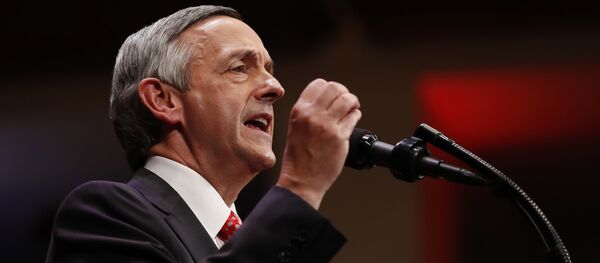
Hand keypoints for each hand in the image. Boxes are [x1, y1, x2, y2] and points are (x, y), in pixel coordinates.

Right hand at [277, 78, 360, 208]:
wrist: (301, 180)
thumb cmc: (298, 158)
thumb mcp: (296, 127)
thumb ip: (309, 112)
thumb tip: (328, 100)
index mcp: (299, 111)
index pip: (318, 84)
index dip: (329, 89)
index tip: (334, 97)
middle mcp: (312, 115)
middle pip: (335, 88)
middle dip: (343, 92)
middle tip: (346, 102)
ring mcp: (326, 125)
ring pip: (347, 99)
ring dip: (353, 102)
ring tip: (352, 110)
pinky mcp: (339, 137)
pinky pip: (354, 116)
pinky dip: (356, 116)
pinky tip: (352, 121)